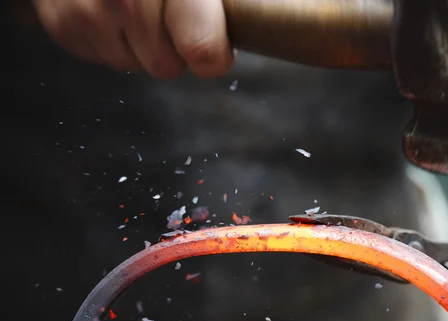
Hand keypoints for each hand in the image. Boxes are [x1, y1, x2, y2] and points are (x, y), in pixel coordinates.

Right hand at [33, 0, 232, 78]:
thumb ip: (230, 2)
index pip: (201, 48)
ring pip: (134, 65)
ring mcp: (88, 10)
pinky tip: (112, 8)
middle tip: (173, 19)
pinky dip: (112, 39)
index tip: (216, 52)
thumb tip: (264, 20)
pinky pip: (104, 58)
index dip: (213, 56)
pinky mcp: (62, 22)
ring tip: (139, 6)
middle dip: (175, 49)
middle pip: (166, 66)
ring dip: (142, 45)